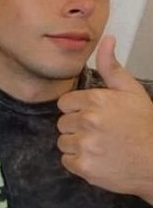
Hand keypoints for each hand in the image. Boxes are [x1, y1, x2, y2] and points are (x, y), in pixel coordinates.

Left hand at [57, 35, 152, 201]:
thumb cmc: (145, 126)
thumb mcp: (131, 90)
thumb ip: (112, 67)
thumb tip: (106, 40)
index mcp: (96, 100)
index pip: (65, 103)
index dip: (78, 110)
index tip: (93, 116)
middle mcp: (88, 121)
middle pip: (63, 123)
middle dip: (77, 127)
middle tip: (99, 132)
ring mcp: (85, 145)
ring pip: (63, 142)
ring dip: (77, 145)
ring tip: (99, 145)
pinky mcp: (84, 167)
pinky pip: (67, 161)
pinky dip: (79, 162)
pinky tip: (97, 158)